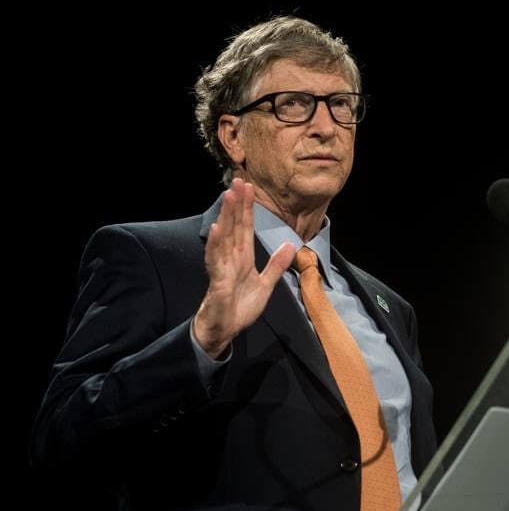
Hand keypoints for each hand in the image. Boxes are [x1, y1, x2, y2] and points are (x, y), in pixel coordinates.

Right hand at [193, 179, 295, 357]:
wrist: (225, 330)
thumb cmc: (240, 307)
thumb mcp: (265, 285)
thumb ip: (276, 266)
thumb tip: (291, 245)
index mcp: (243, 258)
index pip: (245, 228)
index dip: (248, 208)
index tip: (249, 187)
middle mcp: (231, 258)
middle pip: (234, 226)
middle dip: (237, 204)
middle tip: (239, 180)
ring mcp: (222, 268)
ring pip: (224, 238)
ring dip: (226, 216)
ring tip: (228, 196)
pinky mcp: (217, 282)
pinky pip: (216, 261)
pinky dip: (215, 245)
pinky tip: (216, 230)